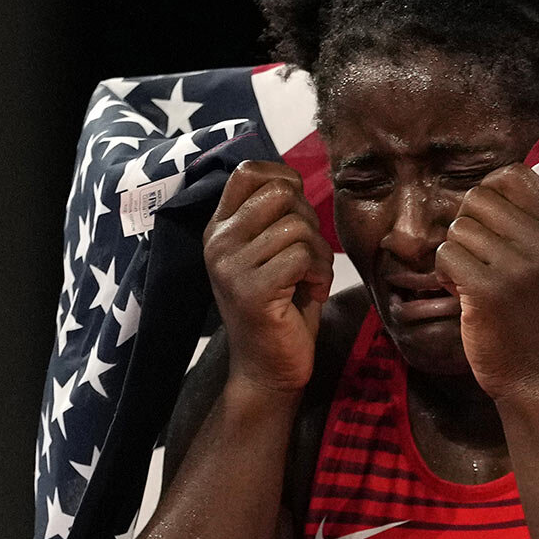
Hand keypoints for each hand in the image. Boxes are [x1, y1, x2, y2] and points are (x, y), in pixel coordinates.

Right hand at [203, 161, 333, 393]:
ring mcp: (230, 266)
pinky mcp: (252, 290)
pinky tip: (311, 292)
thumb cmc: (280, 306)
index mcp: (220, 228)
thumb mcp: (270, 252)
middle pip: (280, 193)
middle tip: (308, 253)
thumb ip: (274, 216)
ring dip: (319, 253)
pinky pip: (302, 255)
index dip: (285, 180)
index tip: (299, 212)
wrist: (267, 368)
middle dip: (309, 219)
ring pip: (297, 226)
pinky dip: (320, 273)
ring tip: (310, 278)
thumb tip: (292, 180)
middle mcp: (218, 242)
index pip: (248, 171)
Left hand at [434, 164, 538, 401]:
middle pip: (480, 198)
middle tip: (475, 258)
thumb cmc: (536, 319)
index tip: (485, 221)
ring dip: (455, 252)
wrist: (537, 378)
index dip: (489, 190)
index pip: (516, 175)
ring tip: (469, 279)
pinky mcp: (489, 290)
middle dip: (467, 225)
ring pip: (459, 227)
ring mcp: (518, 267)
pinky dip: (444, 272)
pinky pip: (447, 254)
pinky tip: (458, 292)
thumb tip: (486, 188)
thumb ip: (530, 227)